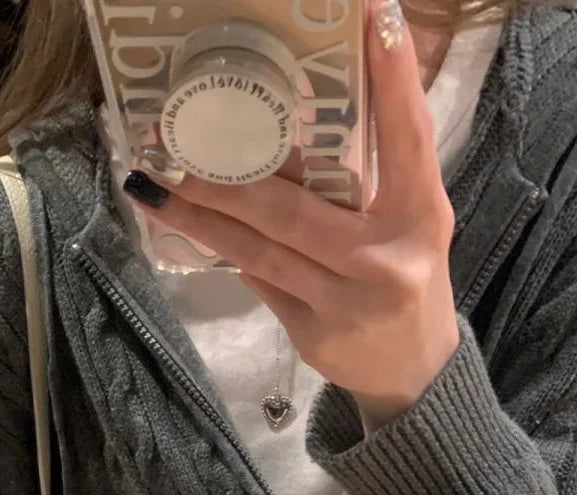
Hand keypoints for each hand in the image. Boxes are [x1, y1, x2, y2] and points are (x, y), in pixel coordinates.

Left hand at [124, 0, 458, 431]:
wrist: (414, 376)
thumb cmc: (407, 279)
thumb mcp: (410, 224)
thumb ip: (371, 178)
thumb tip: (298, 115)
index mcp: (422, 216)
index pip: (407, 136)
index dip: (392, 75)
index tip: (375, 11)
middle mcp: (387, 260)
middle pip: (295, 208)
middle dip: (230, 177)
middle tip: (178, 140)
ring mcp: (346, 303)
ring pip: (260, 250)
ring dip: (201, 216)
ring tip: (154, 186)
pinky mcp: (312, 335)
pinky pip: (259, 282)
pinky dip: (226, 251)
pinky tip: (186, 228)